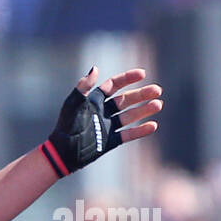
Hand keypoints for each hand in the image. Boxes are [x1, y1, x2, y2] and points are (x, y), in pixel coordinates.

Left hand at [41, 66, 162, 176]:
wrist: (62, 152)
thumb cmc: (65, 126)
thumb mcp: (73, 104)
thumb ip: (83, 87)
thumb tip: (95, 68)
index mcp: (93, 101)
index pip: (114, 86)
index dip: (127, 78)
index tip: (142, 74)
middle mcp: (102, 112)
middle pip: (125, 100)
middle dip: (141, 95)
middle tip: (157, 90)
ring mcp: (107, 127)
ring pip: (129, 116)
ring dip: (144, 110)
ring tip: (158, 105)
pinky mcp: (109, 142)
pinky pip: (127, 135)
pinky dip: (140, 131)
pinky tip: (153, 126)